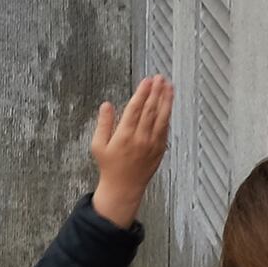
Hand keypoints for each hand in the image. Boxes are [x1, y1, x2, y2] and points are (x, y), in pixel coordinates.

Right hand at [89, 75, 174, 228]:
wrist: (123, 188)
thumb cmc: (109, 167)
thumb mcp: (98, 145)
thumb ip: (103, 123)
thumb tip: (106, 105)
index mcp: (124, 135)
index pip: (136, 108)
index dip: (142, 92)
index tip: (147, 80)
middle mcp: (141, 138)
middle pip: (151, 109)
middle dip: (156, 92)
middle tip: (160, 78)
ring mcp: (153, 144)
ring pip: (162, 117)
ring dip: (166, 100)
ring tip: (169, 86)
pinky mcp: (160, 149)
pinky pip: (165, 129)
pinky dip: (167, 115)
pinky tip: (168, 105)